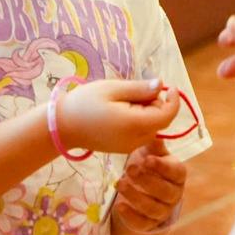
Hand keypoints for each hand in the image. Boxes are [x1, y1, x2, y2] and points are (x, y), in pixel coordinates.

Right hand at [56, 78, 179, 154]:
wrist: (62, 127)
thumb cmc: (84, 103)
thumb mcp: (112, 89)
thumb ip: (139, 89)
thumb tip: (161, 85)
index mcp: (134, 124)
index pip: (167, 115)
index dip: (173, 100)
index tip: (168, 85)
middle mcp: (136, 140)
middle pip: (160, 121)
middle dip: (155, 104)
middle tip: (134, 91)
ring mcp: (129, 147)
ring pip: (152, 128)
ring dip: (146, 113)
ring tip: (123, 102)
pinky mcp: (123, 149)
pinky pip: (141, 134)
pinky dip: (139, 121)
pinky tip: (120, 112)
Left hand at [112, 137, 186, 233]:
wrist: (142, 190)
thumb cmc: (148, 166)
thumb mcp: (151, 153)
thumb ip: (153, 146)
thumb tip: (154, 133)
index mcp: (177, 175)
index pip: (176, 172)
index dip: (163, 167)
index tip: (147, 160)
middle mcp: (174, 195)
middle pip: (165, 191)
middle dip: (147, 181)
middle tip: (130, 169)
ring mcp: (162, 211)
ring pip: (152, 208)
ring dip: (135, 196)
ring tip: (119, 183)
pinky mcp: (148, 224)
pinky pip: (142, 223)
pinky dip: (130, 215)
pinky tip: (119, 206)